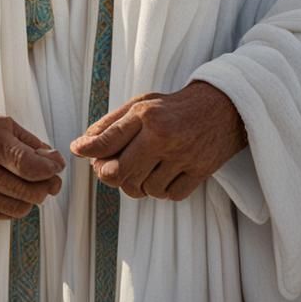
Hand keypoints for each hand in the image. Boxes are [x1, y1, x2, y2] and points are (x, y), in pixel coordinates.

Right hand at [0, 106, 64, 220]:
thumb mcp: (6, 125)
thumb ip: (32, 144)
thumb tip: (54, 162)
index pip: (26, 165)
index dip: (49, 170)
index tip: (57, 168)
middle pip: (23, 190)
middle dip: (45, 188)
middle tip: (52, 182)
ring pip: (12, 208)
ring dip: (30, 200)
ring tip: (34, 189)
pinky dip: (11, 207)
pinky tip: (14, 195)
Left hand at [69, 81, 246, 201]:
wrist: (222, 108)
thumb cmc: (174, 108)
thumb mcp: (142, 104)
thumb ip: (112, 124)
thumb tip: (82, 146)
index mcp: (146, 115)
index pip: (107, 140)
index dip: (89, 150)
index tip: (78, 151)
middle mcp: (162, 136)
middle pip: (120, 174)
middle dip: (111, 175)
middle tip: (113, 168)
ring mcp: (181, 156)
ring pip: (143, 190)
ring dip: (139, 184)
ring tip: (145, 168)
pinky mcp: (199, 172)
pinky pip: (168, 196)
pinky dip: (162, 191)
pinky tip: (165, 173)